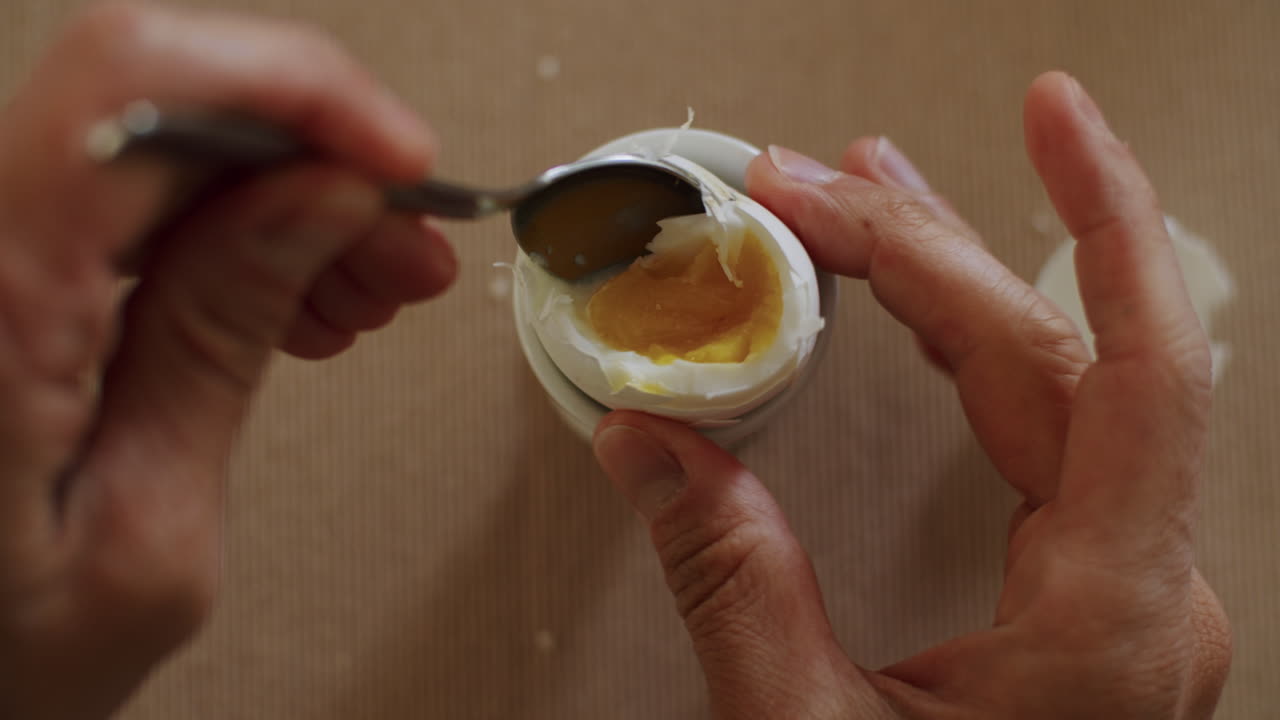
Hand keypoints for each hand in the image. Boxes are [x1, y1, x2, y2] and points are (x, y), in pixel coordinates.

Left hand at [0, 3, 454, 716]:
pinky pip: (132, 200)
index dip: (292, 87)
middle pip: (165, 101)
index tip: (391, 157)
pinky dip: (236, 232)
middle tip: (403, 244)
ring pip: (163, 145)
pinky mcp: (2, 272)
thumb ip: (222, 339)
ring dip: (289, 200)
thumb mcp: (148, 531)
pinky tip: (289, 295)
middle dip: (316, 159)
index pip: (138, 81)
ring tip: (360, 287)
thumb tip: (318, 199)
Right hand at [592, 72, 1230, 717]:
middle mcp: (1138, 588)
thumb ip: (733, 587)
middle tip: (816, 184)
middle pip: (1053, 359)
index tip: (1047, 121)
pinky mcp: (1088, 595)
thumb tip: (652, 448)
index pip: (1122, 369)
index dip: (1096, 220)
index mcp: (1106, 617)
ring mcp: (1121, 589)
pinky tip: (927, 305)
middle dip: (929, 250)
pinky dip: (976, 349)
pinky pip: (1046, 433)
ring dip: (958, 282)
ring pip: (1056, 386)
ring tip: (867, 204)